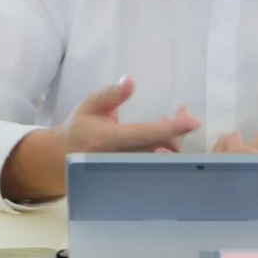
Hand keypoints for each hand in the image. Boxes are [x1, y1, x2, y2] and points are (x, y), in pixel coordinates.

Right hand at [0, 76, 200, 200]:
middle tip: (184, 112)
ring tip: (181, 118)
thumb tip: (130, 81)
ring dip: (175, 140)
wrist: (63, 160)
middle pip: (159, 149)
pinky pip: (156, 164)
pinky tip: (170, 135)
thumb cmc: (79, 128)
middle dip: (177, 132)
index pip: (146, 134)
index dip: (172, 128)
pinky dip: (168, 149)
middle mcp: (120, 159)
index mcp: (108, 141)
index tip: (193, 121)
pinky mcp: (132, 177)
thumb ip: (110, 94)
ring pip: (160, 159)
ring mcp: (127, 171)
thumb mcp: (90, 105)